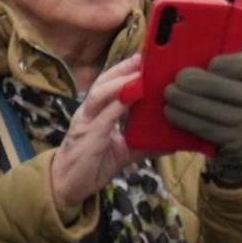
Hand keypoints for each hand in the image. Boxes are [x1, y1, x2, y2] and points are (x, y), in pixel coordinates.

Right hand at [47, 57, 151, 212]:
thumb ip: (145, 142)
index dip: (126, 70)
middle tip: (147, 56)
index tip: (147, 57)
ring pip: (100, 95)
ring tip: (141, 73)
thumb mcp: (125, 151)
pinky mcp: (87, 136)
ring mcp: (86, 122)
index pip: (111, 84)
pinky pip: (102, 117)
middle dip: (124, 68)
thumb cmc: (94, 164)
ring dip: (121, 82)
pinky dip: (116, 104)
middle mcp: (89, 112)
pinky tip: (131, 96)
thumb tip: (173, 139)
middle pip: (104, 82)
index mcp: (98, 112)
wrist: (67, 186)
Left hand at [161, 49, 241, 184]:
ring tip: (169, 93)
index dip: (230, 64)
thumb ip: (227, 60)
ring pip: (212, 110)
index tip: (211, 63)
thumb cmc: (240, 93)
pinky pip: (205, 128)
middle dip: (198, 83)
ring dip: (185, 101)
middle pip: (227, 90)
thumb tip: (191, 48)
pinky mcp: (233, 141)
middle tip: (178, 78)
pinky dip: (185, 119)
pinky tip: (171, 111)